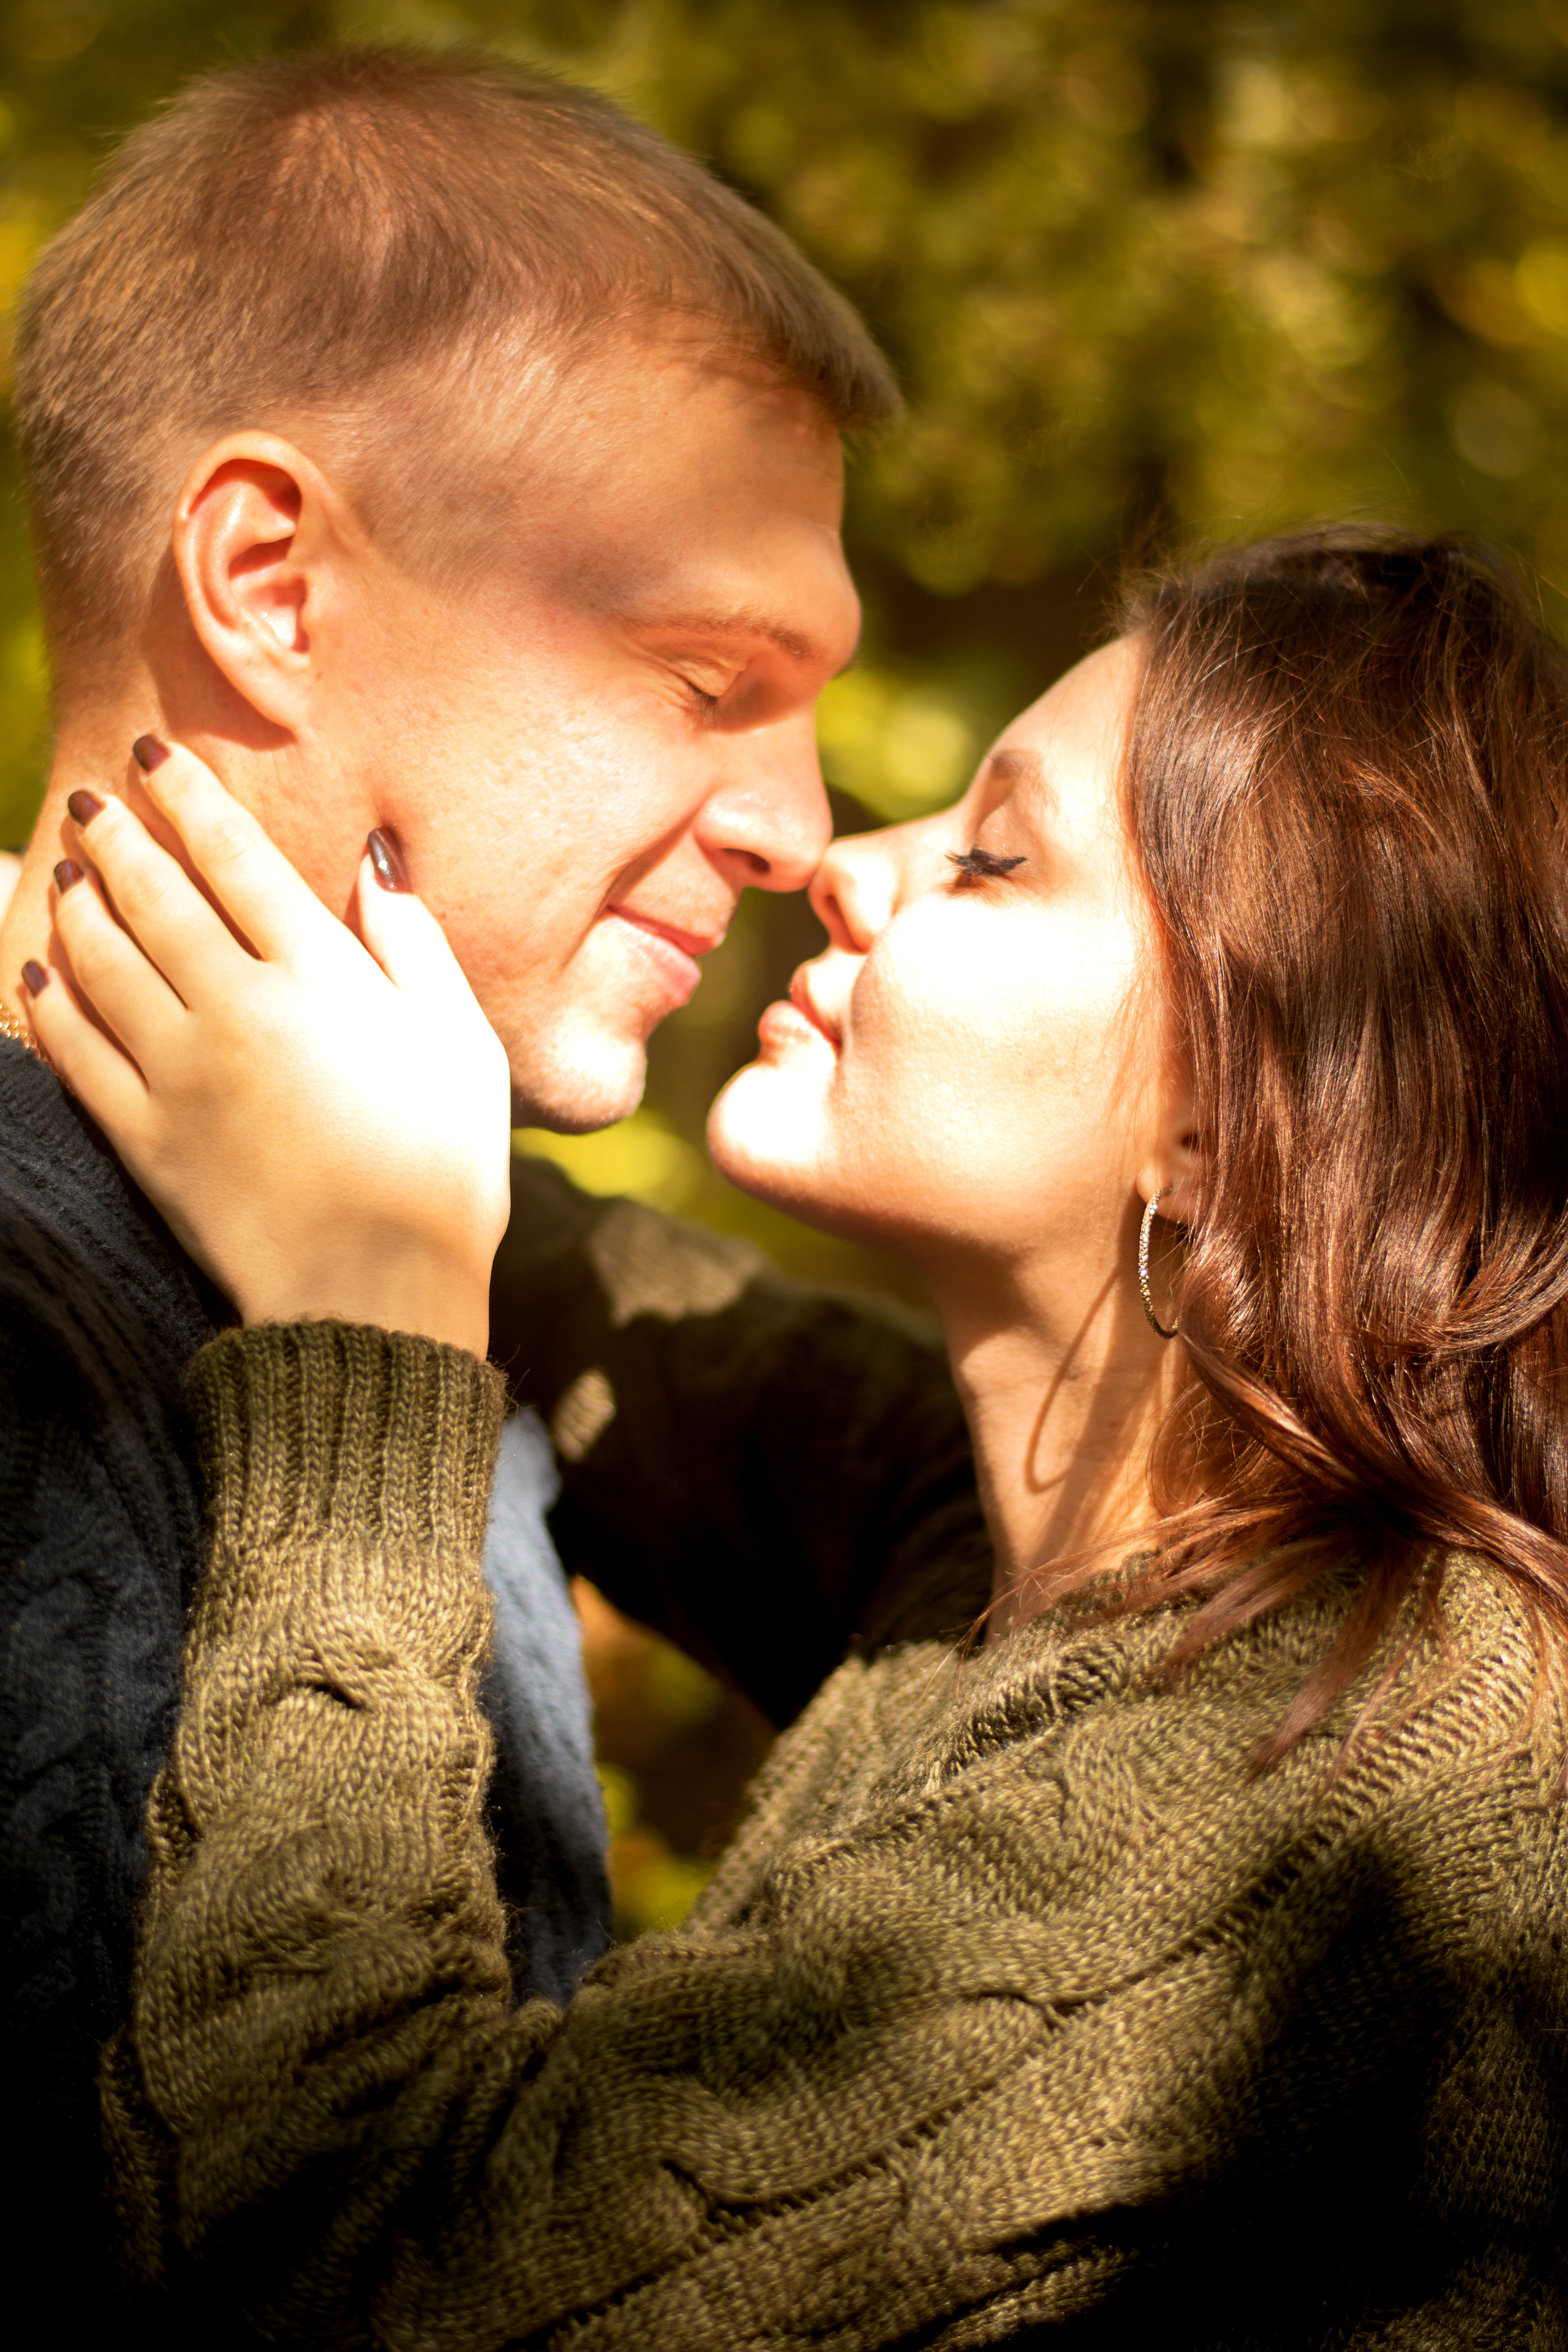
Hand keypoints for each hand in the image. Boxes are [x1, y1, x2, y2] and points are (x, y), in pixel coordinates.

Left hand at [25, 744, 509, 1357]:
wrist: (379, 1292)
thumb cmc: (446, 1170)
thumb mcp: (462, 1045)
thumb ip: (413, 945)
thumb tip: (374, 859)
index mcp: (320, 976)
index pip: (233, 856)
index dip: (186, 795)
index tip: (154, 758)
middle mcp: (238, 1008)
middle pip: (152, 894)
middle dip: (114, 837)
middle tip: (90, 803)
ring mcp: (181, 1074)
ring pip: (101, 961)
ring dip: (76, 906)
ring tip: (68, 873)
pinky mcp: (145, 1138)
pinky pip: (75, 1052)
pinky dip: (50, 1004)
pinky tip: (41, 976)